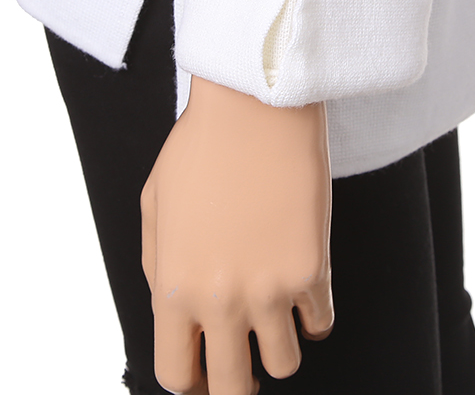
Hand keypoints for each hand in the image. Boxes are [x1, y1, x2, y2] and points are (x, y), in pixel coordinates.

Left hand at [141, 74, 333, 394]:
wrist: (253, 108)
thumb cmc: (200, 147)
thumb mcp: (154, 205)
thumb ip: (158, 267)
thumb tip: (173, 305)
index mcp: (174, 287)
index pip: (177, 375)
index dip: (190, 377)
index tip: (202, 366)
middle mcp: (221, 301)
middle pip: (231, 388)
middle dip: (235, 382)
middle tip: (241, 363)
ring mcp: (271, 289)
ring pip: (284, 364)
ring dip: (278, 345)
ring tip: (275, 314)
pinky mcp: (313, 269)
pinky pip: (320, 323)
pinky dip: (312, 316)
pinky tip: (303, 289)